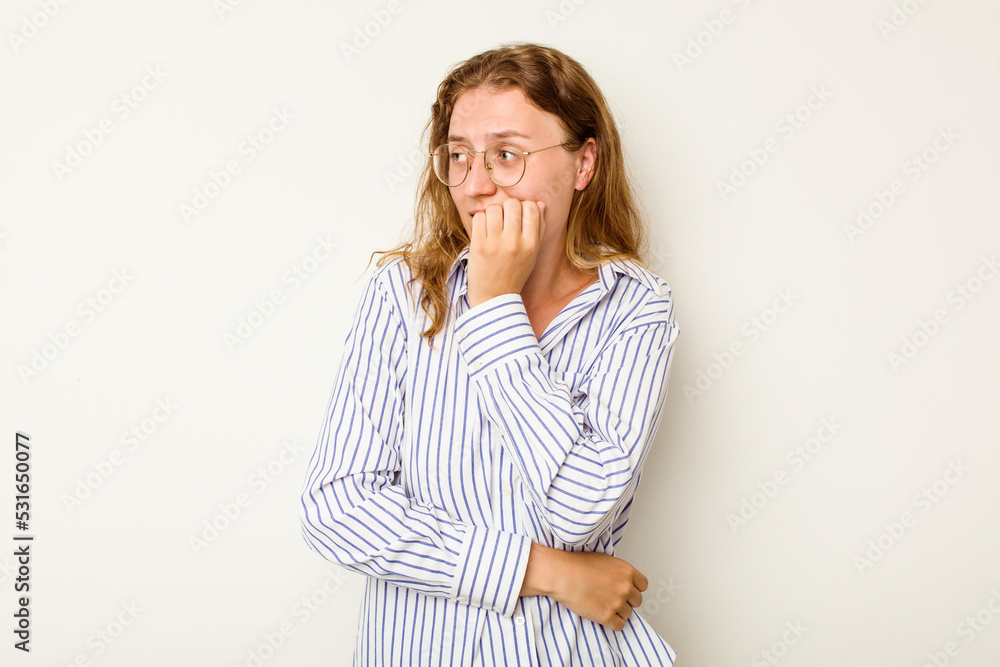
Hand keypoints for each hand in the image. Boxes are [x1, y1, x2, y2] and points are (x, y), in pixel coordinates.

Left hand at [466, 198, 546, 307]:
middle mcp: (514, 242)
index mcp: (531, 244)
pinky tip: (484, 230)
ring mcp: (495, 243)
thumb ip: (539, 229)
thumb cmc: (515, 273)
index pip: (531, 207)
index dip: (524, 207)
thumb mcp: (532, 254)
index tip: (519, 216)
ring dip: (493, 213)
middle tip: (505, 219)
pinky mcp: (478, 245)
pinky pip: (479, 217)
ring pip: (494, 208)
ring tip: (493, 225)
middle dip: (508, 208)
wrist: (494, 297)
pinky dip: (481, 219)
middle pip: (512, 203)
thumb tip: (539, 203)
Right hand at [520, 542, 646, 631]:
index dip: (634, 588)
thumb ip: (618, 572)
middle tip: (612, 598)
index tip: (627, 590)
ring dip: (618, 612)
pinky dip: (612, 623)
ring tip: (603, 605)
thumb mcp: (605, 560)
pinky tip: (603, 615)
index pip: (643, 585)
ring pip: (628, 614)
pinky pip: (619, 626)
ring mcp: (617, 603)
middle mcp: (626, 587)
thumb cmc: (577, 564)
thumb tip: (622, 580)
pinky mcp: (607, 616)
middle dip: (626, 600)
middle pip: (637, 601)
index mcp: (627, 571)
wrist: (562, 574)